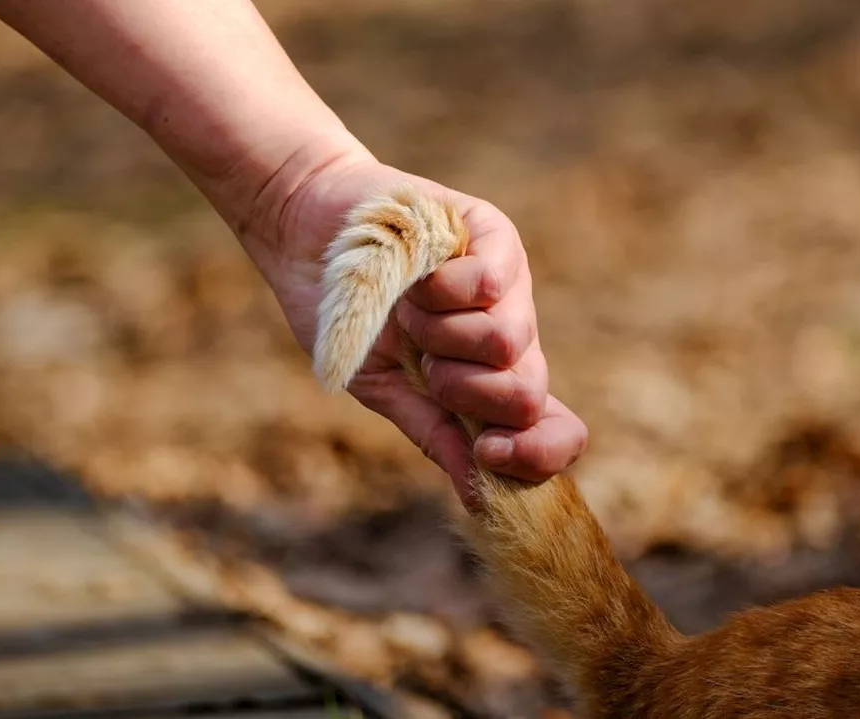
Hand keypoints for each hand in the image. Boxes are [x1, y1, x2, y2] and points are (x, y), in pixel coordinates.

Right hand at [242, 153, 587, 500]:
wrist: (304, 234)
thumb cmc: (343, 311)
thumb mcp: (382, 387)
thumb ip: (434, 433)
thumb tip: (483, 498)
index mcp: (490, 382)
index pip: (555, 432)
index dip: (539, 455)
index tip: (488, 453)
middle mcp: (511, 337)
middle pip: (530, 394)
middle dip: (466, 392)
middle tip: (423, 362)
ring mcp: (510, 286)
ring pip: (510, 342)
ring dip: (441, 337)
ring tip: (409, 310)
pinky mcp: (495, 236)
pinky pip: (493, 283)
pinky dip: (442, 291)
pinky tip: (419, 277)